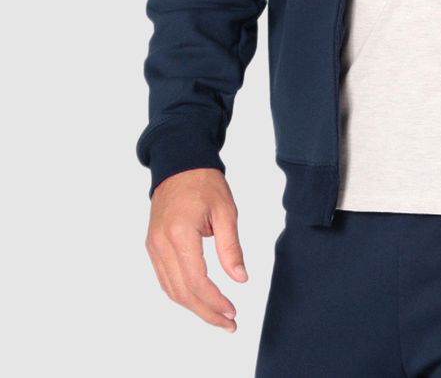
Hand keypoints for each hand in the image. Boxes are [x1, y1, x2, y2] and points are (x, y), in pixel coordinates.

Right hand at [144, 168, 247, 331]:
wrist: (180, 164)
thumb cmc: (204, 182)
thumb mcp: (226, 211)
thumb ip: (231, 247)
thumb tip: (240, 278)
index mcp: (180, 233)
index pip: (196, 280)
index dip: (214, 301)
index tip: (232, 310)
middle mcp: (161, 243)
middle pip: (182, 292)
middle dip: (206, 312)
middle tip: (228, 322)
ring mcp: (153, 246)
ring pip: (171, 289)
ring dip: (194, 307)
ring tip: (217, 316)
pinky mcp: (152, 246)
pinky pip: (165, 278)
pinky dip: (182, 293)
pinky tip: (199, 299)